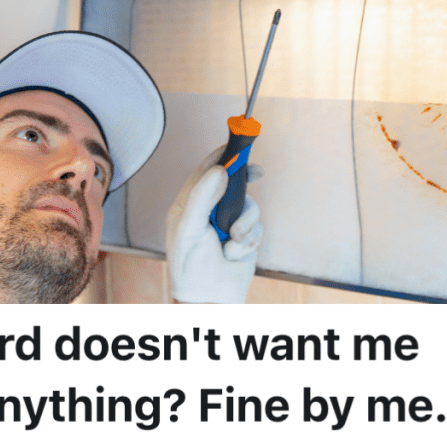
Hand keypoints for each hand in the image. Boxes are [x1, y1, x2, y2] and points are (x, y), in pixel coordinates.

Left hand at [166, 145, 263, 302]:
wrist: (207, 300)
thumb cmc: (189, 267)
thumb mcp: (189, 229)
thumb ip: (202, 197)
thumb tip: (219, 169)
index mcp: (189, 204)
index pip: (205, 171)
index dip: (222, 156)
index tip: (237, 145)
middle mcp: (209, 210)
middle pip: (233, 183)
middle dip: (244, 180)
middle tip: (257, 171)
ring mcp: (228, 223)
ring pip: (250, 206)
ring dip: (244, 224)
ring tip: (231, 242)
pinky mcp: (245, 238)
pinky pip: (257, 227)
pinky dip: (249, 240)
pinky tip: (234, 254)